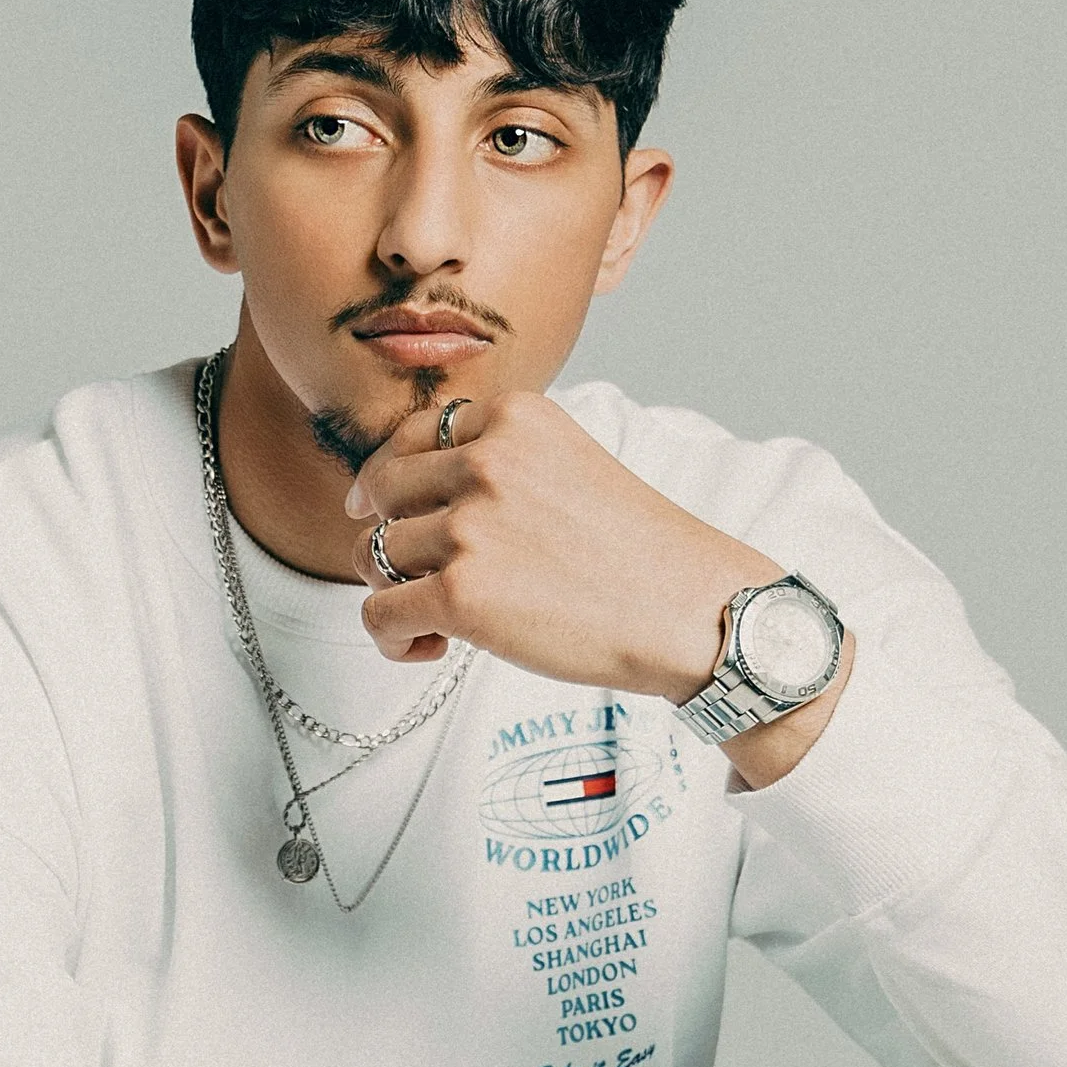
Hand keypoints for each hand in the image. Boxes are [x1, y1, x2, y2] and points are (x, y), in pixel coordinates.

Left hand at [344, 392, 850, 779]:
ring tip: (439, 621)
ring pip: (374, 555)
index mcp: (514, 417)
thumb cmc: (637, 552)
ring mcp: (471, 527)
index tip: (393, 513)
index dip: (397, 482)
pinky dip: (393, 639)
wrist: (693, 611)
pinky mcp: (462, 595)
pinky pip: (379, 614)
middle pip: (382, 493)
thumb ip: (495, 461)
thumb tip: (387, 488)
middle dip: (391, 535)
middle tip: (424, 575)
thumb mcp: (568, 463)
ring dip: (395, 592)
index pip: (412, 436)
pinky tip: (430, 648)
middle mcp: (487, 460)